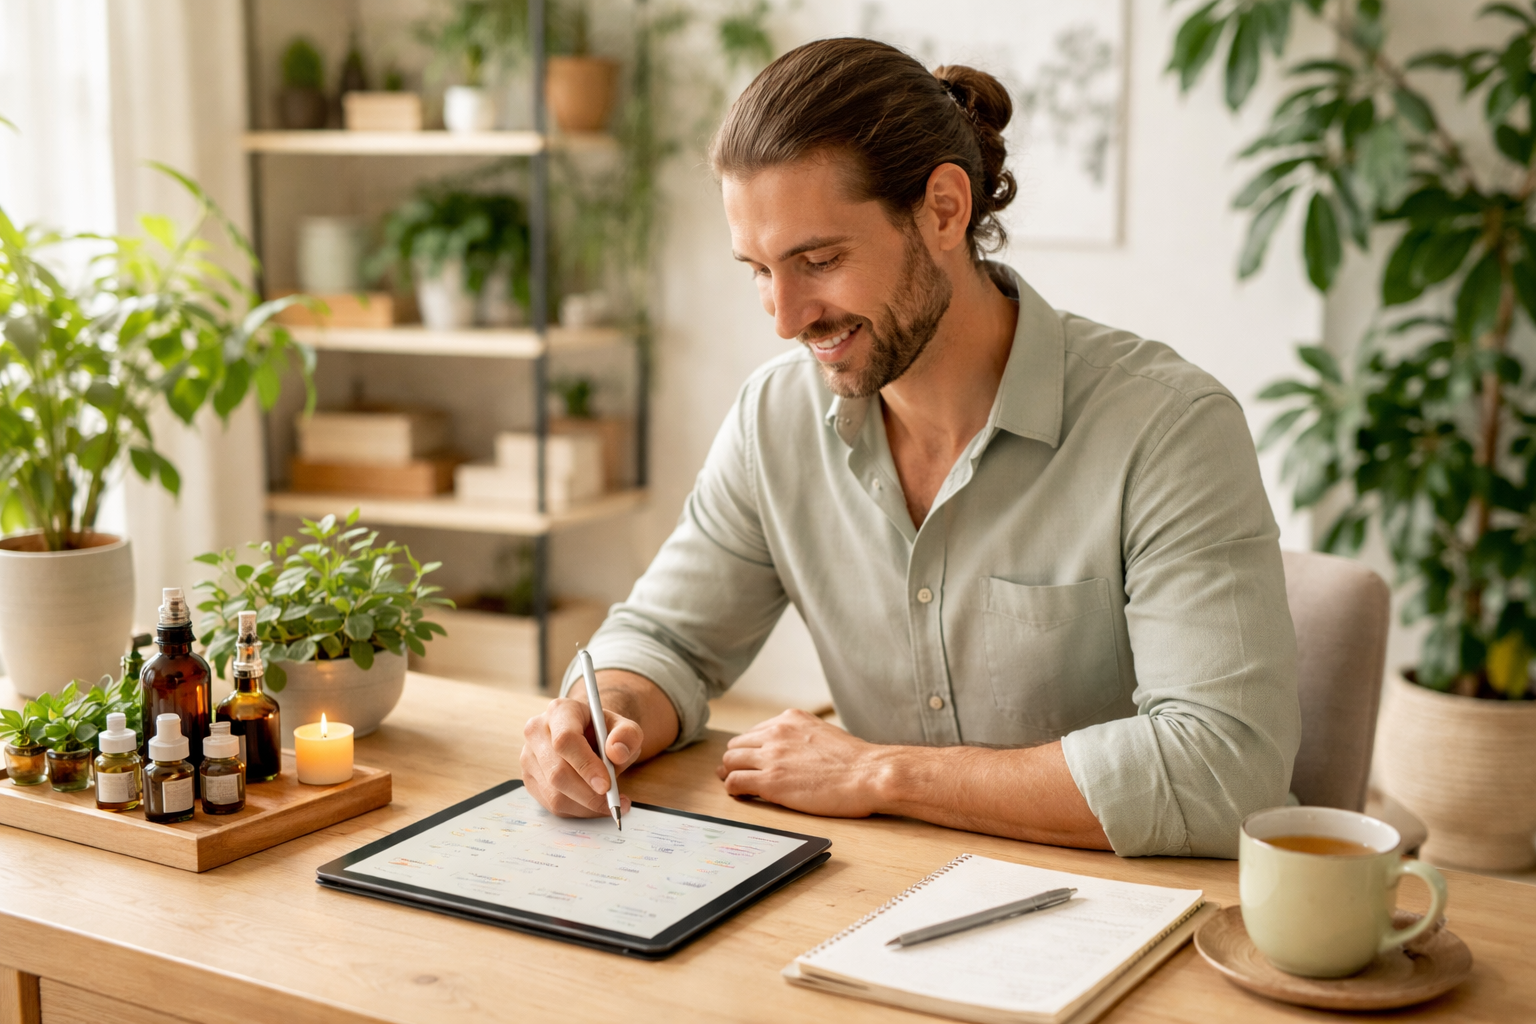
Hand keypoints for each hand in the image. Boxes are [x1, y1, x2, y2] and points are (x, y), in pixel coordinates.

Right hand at [521, 697, 641, 817]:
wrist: (590, 736)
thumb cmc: (606, 732)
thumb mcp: (625, 728)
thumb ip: (627, 736)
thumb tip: (617, 752)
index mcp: (560, 711)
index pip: (565, 740)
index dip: (585, 766)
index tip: (606, 785)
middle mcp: (537, 732)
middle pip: (557, 772)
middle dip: (588, 794)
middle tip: (614, 801)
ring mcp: (529, 757)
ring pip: (554, 794)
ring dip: (586, 805)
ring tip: (611, 803)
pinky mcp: (530, 779)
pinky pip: (552, 805)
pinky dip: (578, 810)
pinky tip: (595, 803)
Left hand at [715, 709, 891, 816]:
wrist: (868, 774)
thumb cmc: (855, 761)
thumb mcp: (823, 733)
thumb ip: (801, 737)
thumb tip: (793, 751)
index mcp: (789, 719)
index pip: (754, 732)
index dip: (750, 750)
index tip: (751, 761)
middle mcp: (776, 732)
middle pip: (737, 745)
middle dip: (736, 760)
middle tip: (738, 774)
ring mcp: (771, 756)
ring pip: (730, 762)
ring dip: (730, 774)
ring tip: (738, 786)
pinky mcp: (769, 781)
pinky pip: (734, 782)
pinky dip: (732, 789)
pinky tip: (740, 795)